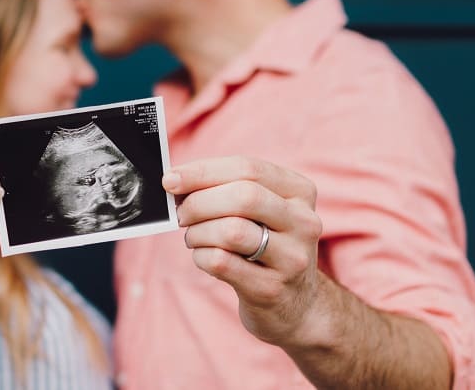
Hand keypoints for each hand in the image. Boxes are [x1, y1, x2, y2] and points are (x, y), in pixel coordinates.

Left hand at [165, 156, 327, 347]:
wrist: (296, 305)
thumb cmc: (266, 246)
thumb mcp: (262, 212)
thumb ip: (227, 189)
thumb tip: (176, 180)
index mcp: (300, 192)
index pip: (248, 168)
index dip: (203, 171)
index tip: (171, 179)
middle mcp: (304, 222)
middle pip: (243, 197)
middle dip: (199, 202)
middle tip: (181, 214)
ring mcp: (292, 258)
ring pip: (231, 231)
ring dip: (198, 232)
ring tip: (194, 237)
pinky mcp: (271, 289)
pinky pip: (222, 262)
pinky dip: (201, 256)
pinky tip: (203, 257)